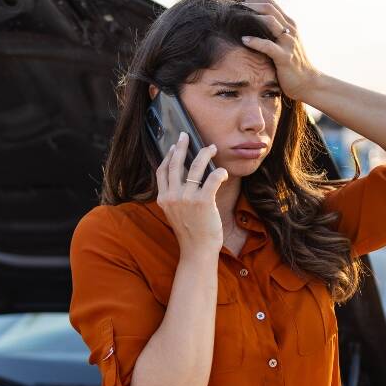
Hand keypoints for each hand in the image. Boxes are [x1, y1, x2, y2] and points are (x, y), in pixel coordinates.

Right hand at [155, 131, 228, 256]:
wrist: (197, 251)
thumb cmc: (190, 232)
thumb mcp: (175, 213)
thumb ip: (175, 197)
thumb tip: (184, 178)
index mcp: (164, 198)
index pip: (162, 171)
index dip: (168, 157)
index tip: (174, 147)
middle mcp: (172, 196)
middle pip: (175, 164)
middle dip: (181, 146)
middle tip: (186, 135)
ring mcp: (186, 199)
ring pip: (195, 167)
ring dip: (204, 154)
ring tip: (212, 148)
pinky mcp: (202, 202)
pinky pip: (212, 179)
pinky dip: (219, 173)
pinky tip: (222, 172)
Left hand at [239, 0, 321, 100]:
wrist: (308, 82)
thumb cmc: (291, 64)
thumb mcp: (283, 44)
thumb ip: (273, 34)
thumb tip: (253, 27)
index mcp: (289, 24)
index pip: (271, 3)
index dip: (254, 0)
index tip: (238, 2)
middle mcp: (290, 30)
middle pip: (269, 8)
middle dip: (250, 5)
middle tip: (234, 6)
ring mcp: (288, 42)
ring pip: (270, 21)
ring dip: (251, 17)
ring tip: (236, 18)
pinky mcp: (285, 57)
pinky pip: (268, 46)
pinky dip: (255, 41)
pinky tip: (243, 39)